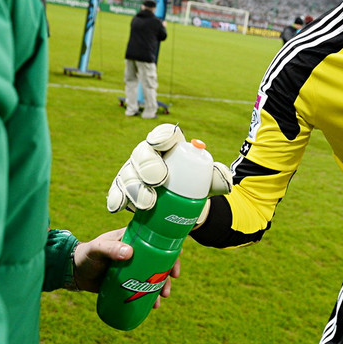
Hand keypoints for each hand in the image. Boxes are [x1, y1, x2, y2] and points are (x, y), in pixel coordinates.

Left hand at [70, 228, 178, 307]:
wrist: (75, 273)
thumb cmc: (86, 255)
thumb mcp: (98, 249)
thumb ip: (110, 249)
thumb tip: (129, 252)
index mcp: (133, 238)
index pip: (157, 239)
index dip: (171, 247)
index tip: (178, 256)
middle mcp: (137, 251)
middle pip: (160, 260)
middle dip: (169, 272)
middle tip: (169, 284)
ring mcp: (134, 267)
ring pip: (154, 275)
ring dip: (162, 286)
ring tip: (161, 299)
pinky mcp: (129, 280)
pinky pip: (144, 287)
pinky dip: (151, 296)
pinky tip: (153, 305)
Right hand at [107, 123, 232, 213]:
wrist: (185, 209)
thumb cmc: (196, 187)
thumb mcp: (211, 182)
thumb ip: (218, 178)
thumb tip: (225, 180)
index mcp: (170, 146)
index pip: (164, 135)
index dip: (161, 136)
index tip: (161, 144)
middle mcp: (148, 156)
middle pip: (141, 153)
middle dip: (147, 164)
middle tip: (158, 180)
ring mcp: (134, 173)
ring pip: (128, 174)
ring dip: (135, 187)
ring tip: (148, 202)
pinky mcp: (124, 191)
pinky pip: (117, 192)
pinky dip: (117, 198)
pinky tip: (119, 206)